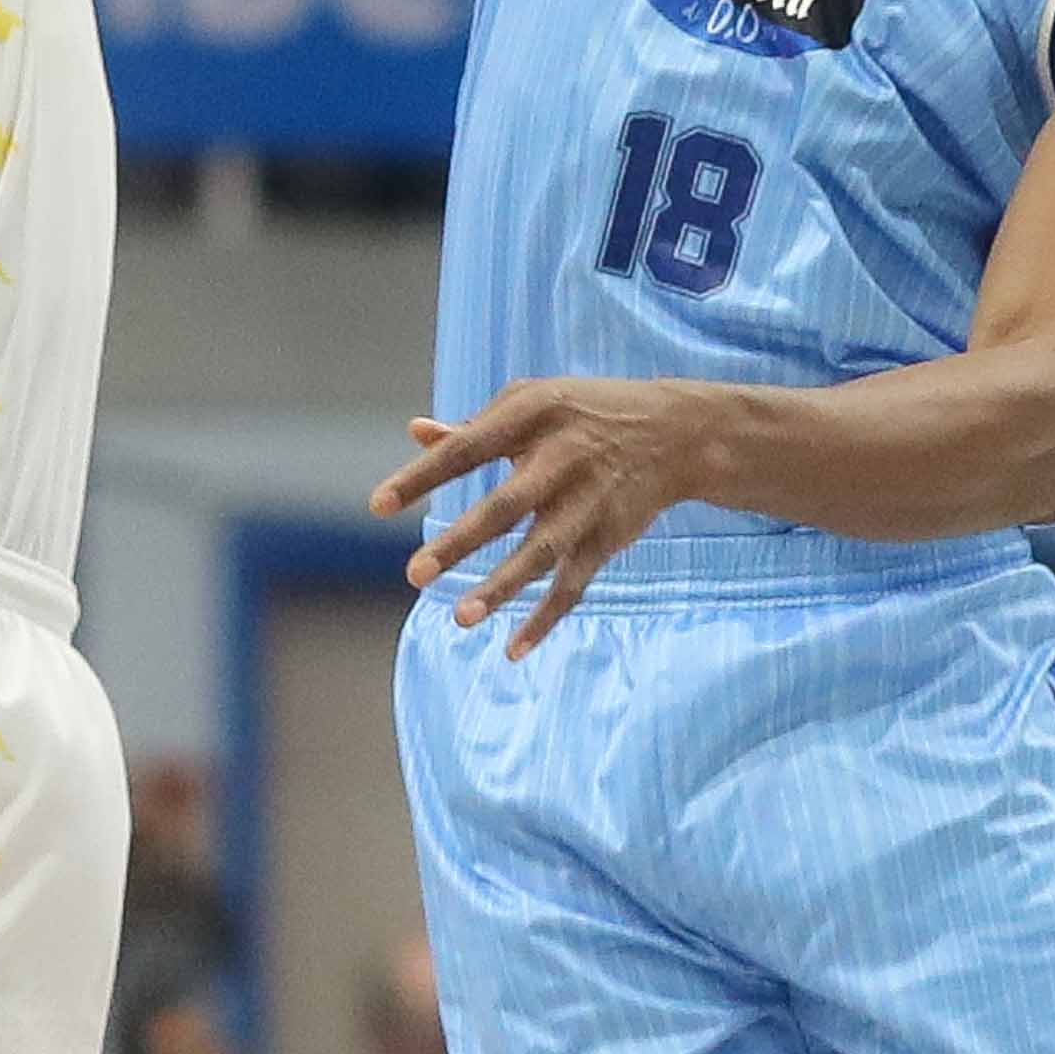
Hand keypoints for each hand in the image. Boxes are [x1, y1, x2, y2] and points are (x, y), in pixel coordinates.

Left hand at [383, 372, 733, 651]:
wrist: (677, 432)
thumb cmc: (585, 415)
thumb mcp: (534, 403)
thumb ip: (476, 426)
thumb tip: (417, 432)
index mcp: (533, 416)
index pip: (467, 449)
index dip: (422, 477)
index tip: (377, 507)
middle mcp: (563, 458)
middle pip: (506, 506)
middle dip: (461, 542)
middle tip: (414, 574)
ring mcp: (589, 500)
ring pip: (542, 551)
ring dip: (503, 587)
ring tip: (461, 619)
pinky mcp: (609, 536)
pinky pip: (575, 585)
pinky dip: (546, 618)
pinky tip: (513, 650)